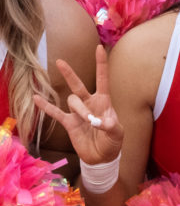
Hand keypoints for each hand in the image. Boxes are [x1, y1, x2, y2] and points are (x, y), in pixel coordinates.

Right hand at [32, 45, 123, 165]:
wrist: (102, 157)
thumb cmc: (113, 142)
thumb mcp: (118, 134)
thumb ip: (111, 126)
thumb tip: (102, 122)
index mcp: (104, 102)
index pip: (102, 79)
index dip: (101, 64)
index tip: (99, 48)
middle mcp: (89, 103)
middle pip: (78, 85)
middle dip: (70, 74)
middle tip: (60, 62)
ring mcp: (77, 112)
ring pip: (72, 101)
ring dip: (79, 109)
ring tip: (89, 121)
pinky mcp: (68, 123)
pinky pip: (55, 112)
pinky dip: (46, 106)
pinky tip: (36, 98)